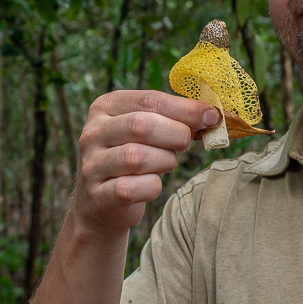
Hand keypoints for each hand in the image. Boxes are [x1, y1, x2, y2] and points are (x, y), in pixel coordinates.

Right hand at [72, 90, 220, 240]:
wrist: (102, 203)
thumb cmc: (133, 159)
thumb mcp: (146, 130)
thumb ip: (172, 117)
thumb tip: (211, 115)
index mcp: (106, 106)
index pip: (150, 100)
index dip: (186, 109)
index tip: (212, 117)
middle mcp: (92, 132)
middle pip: (142, 125)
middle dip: (176, 135)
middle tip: (186, 143)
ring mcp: (91, 164)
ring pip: (137, 157)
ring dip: (165, 161)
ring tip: (166, 163)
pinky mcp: (97, 195)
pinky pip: (133, 188)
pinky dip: (152, 187)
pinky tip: (151, 185)